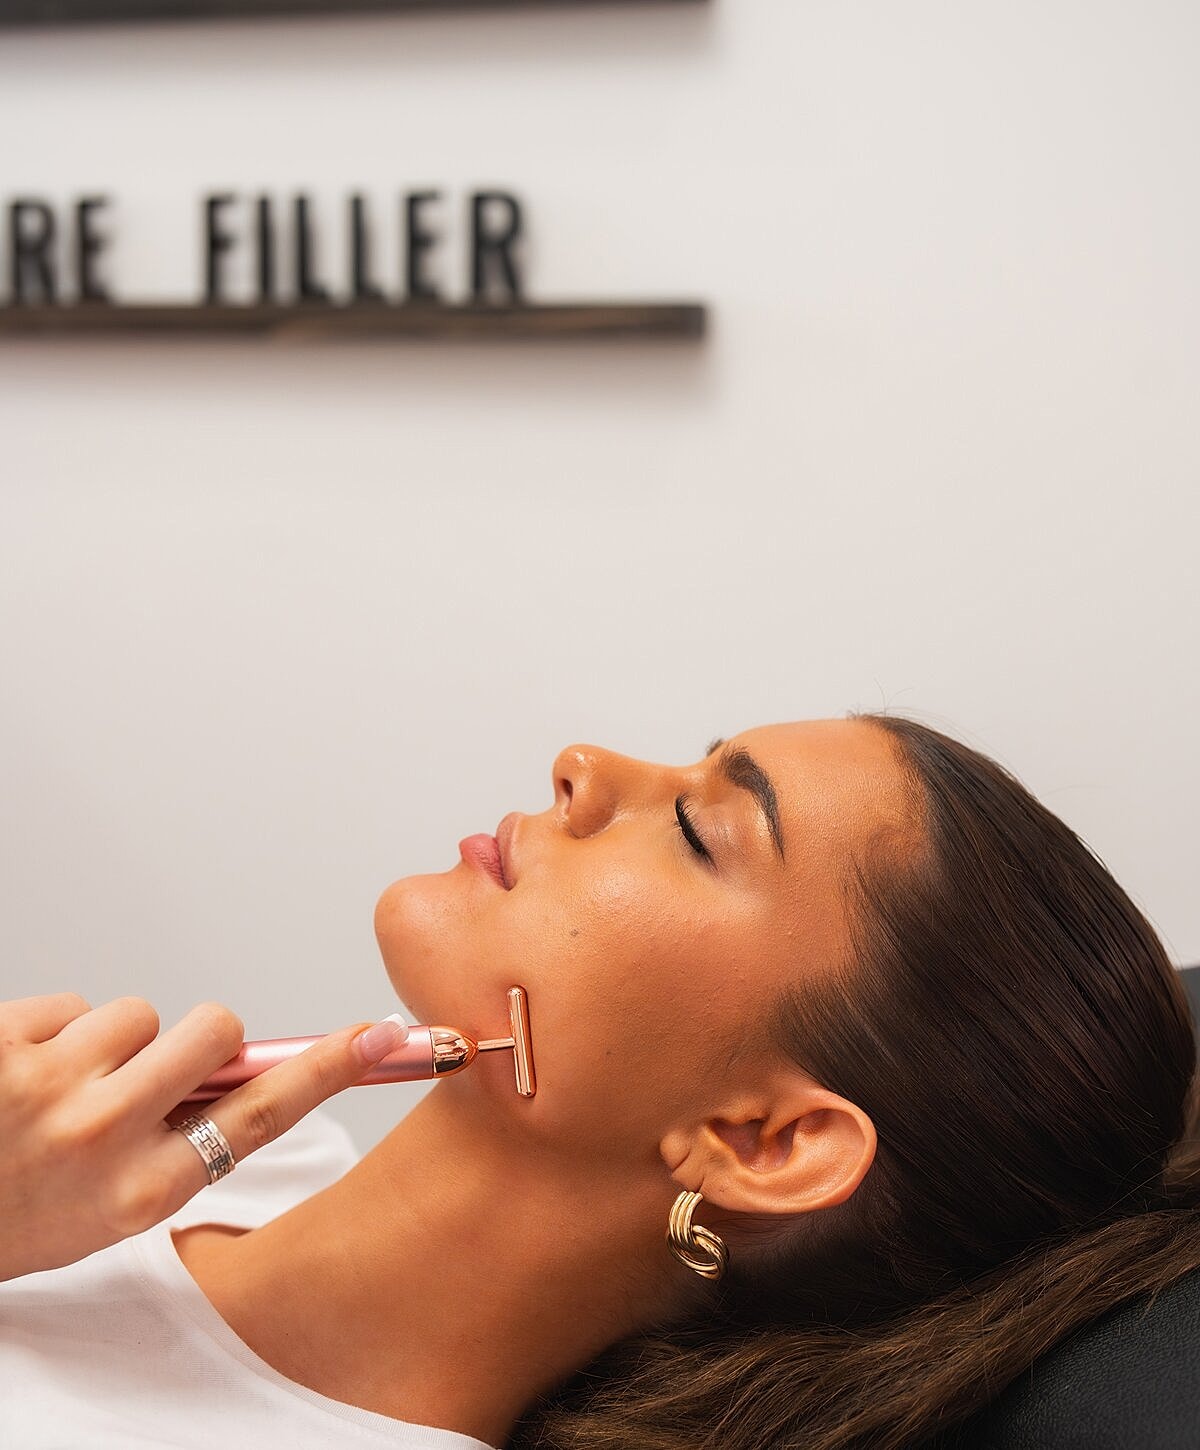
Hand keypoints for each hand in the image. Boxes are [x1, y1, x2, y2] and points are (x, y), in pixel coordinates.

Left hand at [0, 992, 405, 1281]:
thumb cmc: (13, 1215)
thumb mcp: (108, 1211)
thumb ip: (178, 1146)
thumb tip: (236, 1071)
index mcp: (140, 1191)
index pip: (261, 1116)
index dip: (326, 1068)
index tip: (377, 1036)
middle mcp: (101, 1136)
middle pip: (214, 1030)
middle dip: (198, 1037)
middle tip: (155, 1066)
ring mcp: (48, 1084)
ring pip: (138, 1012)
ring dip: (111, 1042)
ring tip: (61, 1087)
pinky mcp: (3, 1040)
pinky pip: (70, 1003)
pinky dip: (53, 1031)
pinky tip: (21, 1074)